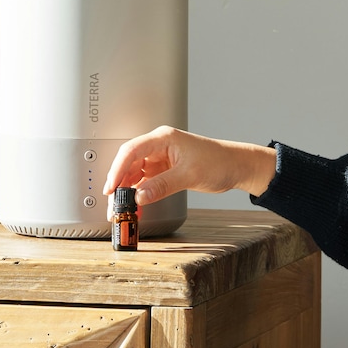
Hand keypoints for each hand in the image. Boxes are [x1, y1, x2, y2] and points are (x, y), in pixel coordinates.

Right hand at [102, 126, 275, 205]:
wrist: (236, 166)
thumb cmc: (218, 162)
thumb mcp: (189, 175)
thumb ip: (162, 185)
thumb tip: (140, 196)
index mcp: (163, 138)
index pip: (131, 151)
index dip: (117, 169)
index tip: (111, 188)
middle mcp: (159, 146)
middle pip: (129, 163)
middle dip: (119, 184)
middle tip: (113, 204)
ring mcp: (160, 158)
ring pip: (135, 173)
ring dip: (127, 191)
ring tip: (122, 209)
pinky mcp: (164, 170)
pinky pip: (146, 181)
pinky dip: (139, 194)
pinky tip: (136, 207)